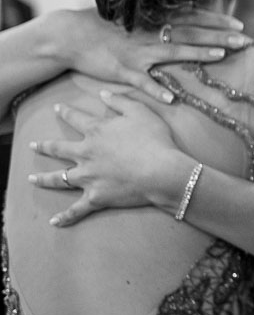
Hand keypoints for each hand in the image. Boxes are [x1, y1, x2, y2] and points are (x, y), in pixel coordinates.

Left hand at [27, 90, 193, 225]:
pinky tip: (54, 222)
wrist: (161, 171)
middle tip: (33, 145)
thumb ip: (120, 100)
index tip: (56, 108)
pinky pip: (77, 209)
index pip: (75, 118)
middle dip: (44, 146)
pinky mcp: (96, 197)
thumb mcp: (141, 111)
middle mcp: (86, 153)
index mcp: (96, 131)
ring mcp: (88, 177)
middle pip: (59, 149)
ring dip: (44, 179)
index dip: (65, 111)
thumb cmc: (154, 140)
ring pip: (60, 178)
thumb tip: (103, 93)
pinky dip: (65, 217)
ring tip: (32, 179)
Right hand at [50, 8, 250, 103]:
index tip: (241, 25)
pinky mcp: (123, 70)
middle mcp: (151, 34)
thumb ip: (162, 22)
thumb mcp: (136, 21)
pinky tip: (173, 98)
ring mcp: (138, 52)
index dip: (218, 22)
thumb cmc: (107, 28)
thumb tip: (188, 23)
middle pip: (192, 34)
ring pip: (173, 53)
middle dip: (220, 36)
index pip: (193, 19)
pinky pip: (143, 82)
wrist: (70, 35)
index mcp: (155, 22)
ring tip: (221, 55)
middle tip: (246, 40)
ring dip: (197, 53)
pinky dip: (156, 89)